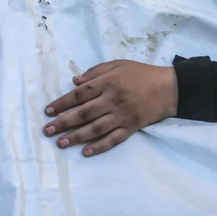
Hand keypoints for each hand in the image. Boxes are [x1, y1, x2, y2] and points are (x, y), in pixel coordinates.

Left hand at [43, 60, 177, 156]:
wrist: (169, 88)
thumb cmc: (141, 73)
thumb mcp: (119, 64)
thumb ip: (96, 71)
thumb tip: (75, 81)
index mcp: (108, 82)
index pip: (80, 94)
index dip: (62, 103)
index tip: (48, 110)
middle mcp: (112, 100)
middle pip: (83, 113)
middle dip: (63, 122)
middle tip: (47, 130)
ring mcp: (122, 115)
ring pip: (95, 128)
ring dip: (76, 136)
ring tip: (61, 143)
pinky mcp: (131, 127)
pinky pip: (113, 139)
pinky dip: (99, 146)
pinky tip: (86, 152)